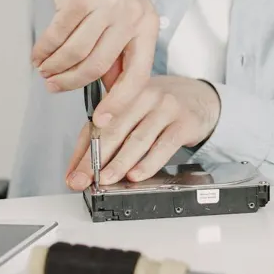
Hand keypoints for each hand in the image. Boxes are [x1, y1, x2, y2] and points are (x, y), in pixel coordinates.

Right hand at [30, 0, 158, 123]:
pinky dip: (44, 50)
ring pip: (75, 54)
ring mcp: (105, 4)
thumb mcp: (126, 15)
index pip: (138, 75)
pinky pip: (57, 36)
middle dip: (71, 84)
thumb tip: (111, 94)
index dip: (119, 103)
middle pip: (97, 67)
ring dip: (53, 68)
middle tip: (54, 87)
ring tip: (44, 70)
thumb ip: (120, 52)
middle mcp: (131, 14)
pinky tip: (38, 54)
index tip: (102, 121)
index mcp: (147, 25)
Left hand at [65, 76, 220, 189]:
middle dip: (96, 159)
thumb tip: (77, 170)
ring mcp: (165, 108)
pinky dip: (149, 162)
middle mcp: (143, 96)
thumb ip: (103, 137)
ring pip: (138, 139)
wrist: (199, 96)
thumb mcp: (131, 114)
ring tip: (107, 179)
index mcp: (123, 94)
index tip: (74, 176)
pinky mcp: (184, 122)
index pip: (96, 126)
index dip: (82, 153)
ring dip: (120, 163)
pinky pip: (164, 145)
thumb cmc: (159, 108)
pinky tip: (137, 175)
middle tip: (85, 180)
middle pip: (115, 130)